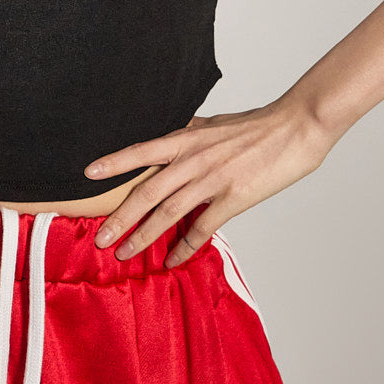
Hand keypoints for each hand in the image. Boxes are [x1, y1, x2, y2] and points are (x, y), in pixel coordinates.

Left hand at [85, 98, 332, 266]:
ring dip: (143, 236)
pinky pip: (202, 228)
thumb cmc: (257, 125)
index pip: (141, 150)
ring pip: (167, 213)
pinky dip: (185, 247)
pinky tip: (173, 260)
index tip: (88, 173)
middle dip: (120, 218)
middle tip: (100, 238)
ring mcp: (211, 180)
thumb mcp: (214, 123)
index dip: (114, 162)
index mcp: (187, 138)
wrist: (296, 127)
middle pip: (146, 192)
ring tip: (124, 254)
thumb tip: (172, 132)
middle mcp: (193, 160)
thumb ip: (189, 132)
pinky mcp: (233, 198)